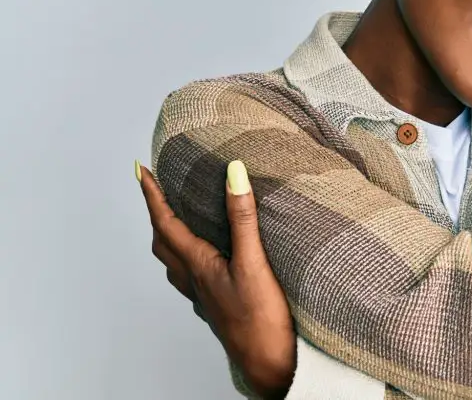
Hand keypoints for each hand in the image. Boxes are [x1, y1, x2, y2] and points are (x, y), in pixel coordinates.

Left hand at [138, 160, 296, 399]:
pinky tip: (203, 258)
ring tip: (175, 218)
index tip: (139, 171)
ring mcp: (202, 296)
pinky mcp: (214, 306)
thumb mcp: (254, 263)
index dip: (152, 194)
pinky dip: (186, 257)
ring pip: (172, 261)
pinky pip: (188, 275)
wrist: (267, 364)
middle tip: (155, 190)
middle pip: (162, 242)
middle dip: (156, 213)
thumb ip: (242, 218)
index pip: (166, 222)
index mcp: (197, 265)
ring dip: (167, 236)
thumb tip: (233, 173)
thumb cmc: (261, 320)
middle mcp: (193, 280)